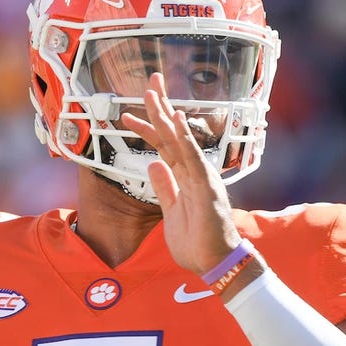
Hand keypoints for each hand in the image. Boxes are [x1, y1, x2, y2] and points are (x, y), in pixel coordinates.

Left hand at [120, 72, 240, 274]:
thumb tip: (153, 163)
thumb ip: (164, 186)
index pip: (164, 146)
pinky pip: (192, 158)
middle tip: (149, 82)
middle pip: (173, 134)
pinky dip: (183, 138)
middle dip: (159, 108)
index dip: (148, 127)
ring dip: (166, 116)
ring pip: (180, 140)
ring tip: (153, 94)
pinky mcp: (206, 187)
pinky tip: (175, 121)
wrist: (215, 263)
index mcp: (185, 177)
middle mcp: (194, 171)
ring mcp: (201, 177)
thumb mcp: (171, 211)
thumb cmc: (197, 241)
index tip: (130, 113)